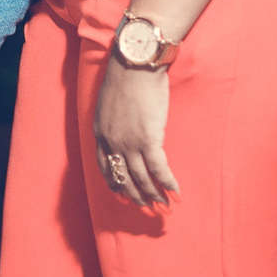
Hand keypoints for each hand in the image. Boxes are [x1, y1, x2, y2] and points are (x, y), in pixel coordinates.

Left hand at [93, 55, 178, 207]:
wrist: (135, 64)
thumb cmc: (126, 77)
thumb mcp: (109, 103)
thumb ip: (113, 121)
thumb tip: (124, 128)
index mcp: (100, 133)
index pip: (106, 168)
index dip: (116, 185)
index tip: (123, 197)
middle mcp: (112, 143)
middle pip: (124, 179)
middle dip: (137, 198)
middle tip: (148, 212)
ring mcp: (130, 143)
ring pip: (142, 179)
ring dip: (154, 197)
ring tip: (164, 209)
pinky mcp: (149, 140)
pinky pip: (160, 170)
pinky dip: (168, 184)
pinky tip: (176, 193)